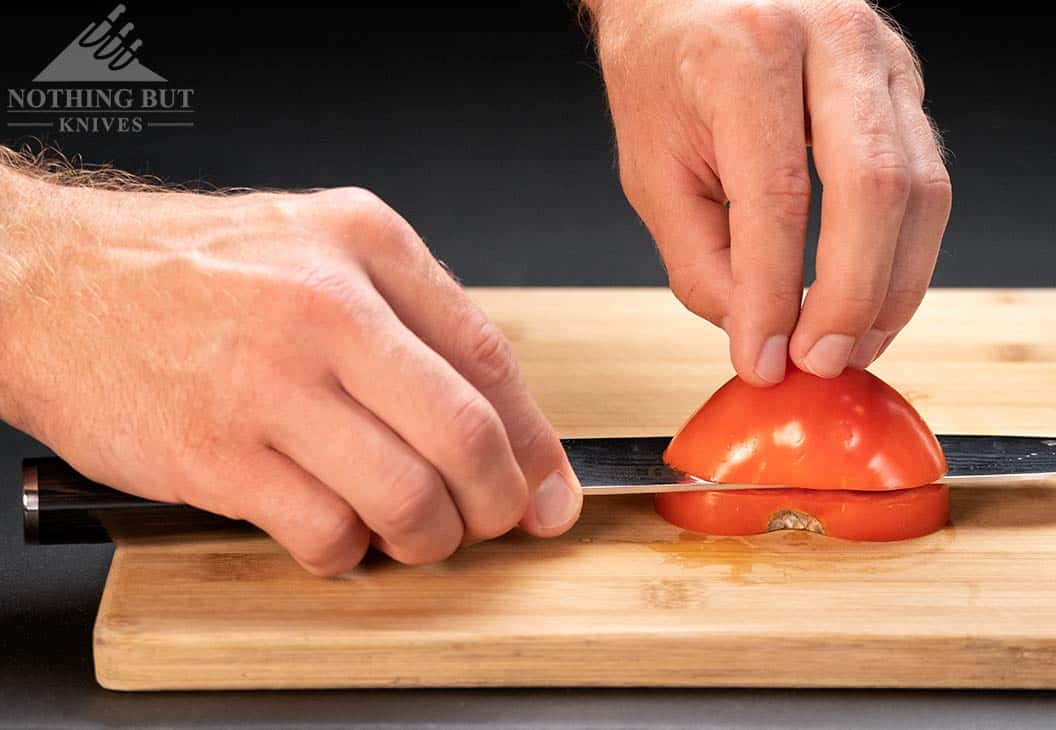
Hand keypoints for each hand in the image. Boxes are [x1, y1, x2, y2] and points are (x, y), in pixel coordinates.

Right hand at [0, 171, 582, 574]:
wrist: (52, 283)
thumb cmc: (190, 273)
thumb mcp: (315, 247)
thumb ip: (409, 318)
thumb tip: (497, 417)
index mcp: (366, 244)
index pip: (490, 358)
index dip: (535, 440)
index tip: (550, 488)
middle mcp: (326, 305)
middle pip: (464, 434)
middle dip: (499, 503)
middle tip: (495, 523)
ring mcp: (268, 381)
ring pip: (406, 497)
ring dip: (429, 538)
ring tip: (416, 533)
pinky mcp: (216, 452)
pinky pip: (326, 533)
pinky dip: (349, 553)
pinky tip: (337, 533)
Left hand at [589, 0, 951, 383]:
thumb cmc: (664, 73)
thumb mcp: (653, 172)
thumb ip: (702, 262)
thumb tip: (760, 337)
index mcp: (744, 52)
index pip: (777, 195)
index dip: (776, 294)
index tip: (765, 359)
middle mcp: (827, 37)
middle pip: (875, 187)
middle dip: (854, 296)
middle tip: (824, 360)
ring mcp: (881, 54)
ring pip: (922, 189)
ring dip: (895, 287)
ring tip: (855, 345)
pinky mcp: (906, 82)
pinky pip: (929, 181)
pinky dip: (907, 254)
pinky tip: (876, 298)